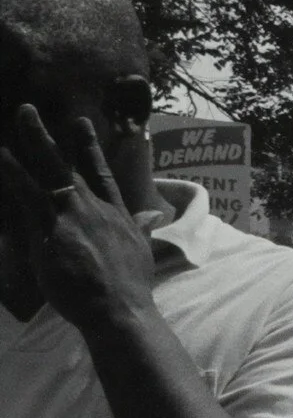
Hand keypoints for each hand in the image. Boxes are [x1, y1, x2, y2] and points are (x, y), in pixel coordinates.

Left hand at [0, 107, 156, 331]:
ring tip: (21, 116)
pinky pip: (28, 194)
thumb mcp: (142, 252)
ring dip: (33, 141)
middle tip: (30, 110)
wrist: (120, 308)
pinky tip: (2, 156)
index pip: (101, 174)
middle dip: (49, 136)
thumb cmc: (130, 287)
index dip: (90, 148)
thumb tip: (152, 216)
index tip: (81, 124)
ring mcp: (73, 215)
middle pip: (70, 164)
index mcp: (117, 214)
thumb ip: (141, 229)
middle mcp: (95, 208)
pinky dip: (14, 173)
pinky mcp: (52, 229)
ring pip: (50, 170)